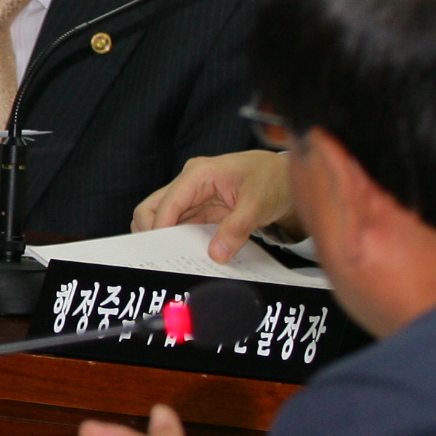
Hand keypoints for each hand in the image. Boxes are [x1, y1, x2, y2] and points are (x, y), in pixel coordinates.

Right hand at [134, 148, 294, 263]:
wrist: (283, 177)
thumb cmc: (271, 180)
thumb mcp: (258, 203)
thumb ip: (237, 228)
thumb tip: (216, 255)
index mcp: (199, 173)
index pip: (167, 202)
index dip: (160, 226)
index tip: (164, 252)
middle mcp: (188, 184)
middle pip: (152, 208)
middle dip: (153, 233)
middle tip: (163, 258)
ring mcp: (192, 198)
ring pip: (163, 220)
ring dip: (166, 240)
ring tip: (174, 262)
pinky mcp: (199, 211)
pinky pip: (180, 228)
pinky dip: (180, 243)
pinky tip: (188, 257)